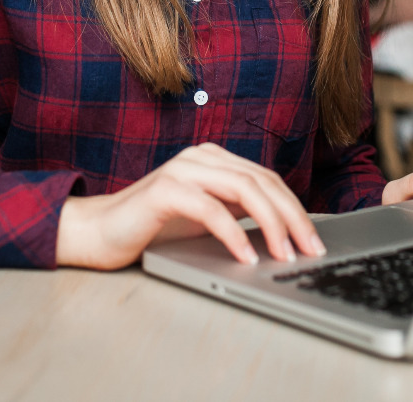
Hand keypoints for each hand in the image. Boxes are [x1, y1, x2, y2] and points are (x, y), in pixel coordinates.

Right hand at [55, 142, 326, 270]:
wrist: (97, 232)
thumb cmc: (152, 229)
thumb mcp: (206, 220)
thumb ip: (238, 213)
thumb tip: (285, 232)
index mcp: (215, 159)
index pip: (268, 179)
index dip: (295, 209)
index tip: (314, 240)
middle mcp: (201, 157)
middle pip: (262, 182)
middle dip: (293, 217)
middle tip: (311, 249)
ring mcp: (182, 169)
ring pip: (244, 189)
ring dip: (271, 224)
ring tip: (285, 254)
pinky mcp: (164, 189)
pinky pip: (210, 209)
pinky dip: (233, 234)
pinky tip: (245, 256)